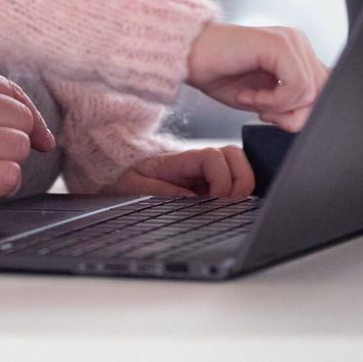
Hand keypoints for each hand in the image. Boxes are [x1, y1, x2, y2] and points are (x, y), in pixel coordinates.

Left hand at [105, 145, 255, 198]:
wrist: (120, 172)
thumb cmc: (127, 176)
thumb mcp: (134, 186)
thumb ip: (159, 191)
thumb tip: (188, 198)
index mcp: (180, 159)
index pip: (213, 156)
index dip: (222, 178)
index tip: (216, 199)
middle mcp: (198, 161)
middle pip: (235, 155)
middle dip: (242, 179)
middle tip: (230, 203)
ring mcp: (206, 170)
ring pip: (240, 164)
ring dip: (243, 184)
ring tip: (231, 205)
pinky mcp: (209, 181)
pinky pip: (235, 178)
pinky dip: (240, 190)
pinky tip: (228, 206)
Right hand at [186, 22, 328, 129]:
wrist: (189, 57)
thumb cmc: (219, 73)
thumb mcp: (264, 97)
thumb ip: (290, 102)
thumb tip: (309, 116)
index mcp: (295, 53)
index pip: (322, 90)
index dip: (299, 112)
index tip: (270, 114)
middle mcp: (296, 43)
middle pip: (321, 93)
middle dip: (292, 114)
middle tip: (262, 111)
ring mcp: (290, 40)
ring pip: (312, 92)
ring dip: (279, 108)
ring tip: (253, 100)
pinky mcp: (280, 44)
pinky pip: (297, 86)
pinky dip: (273, 101)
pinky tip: (250, 95)